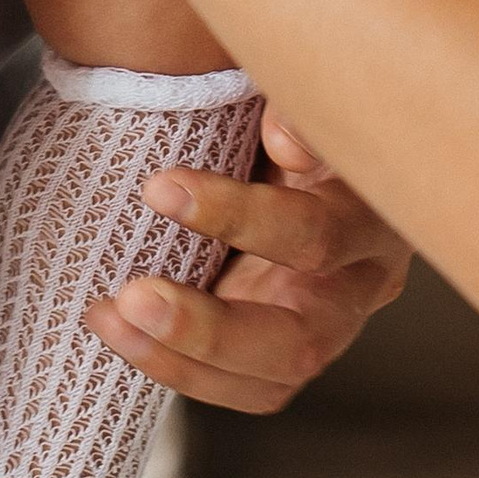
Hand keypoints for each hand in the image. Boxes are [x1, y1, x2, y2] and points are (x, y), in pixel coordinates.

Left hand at [85, 113, 411, 413]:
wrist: (295, 142)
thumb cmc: (287, 106)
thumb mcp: (292, 89)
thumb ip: (291, 105)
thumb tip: (286, 140)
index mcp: (371, 210)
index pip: (315, 232)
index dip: (239, 216)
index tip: (158, 188)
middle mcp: (363, 279)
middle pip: (301, 337)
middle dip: (211, 328)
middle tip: (131, 297)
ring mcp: (333, 325)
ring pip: (273, 378)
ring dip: (184, 358)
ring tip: (107, 318)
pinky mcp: (296, 352)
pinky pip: (248, 388)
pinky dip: (181, 370)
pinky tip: (122, 333)